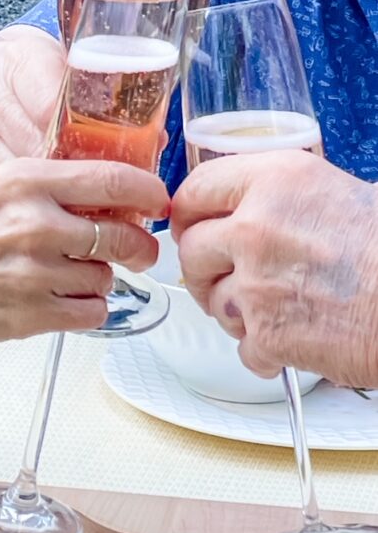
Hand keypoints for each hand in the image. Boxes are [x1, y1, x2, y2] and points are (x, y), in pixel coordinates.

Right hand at [0, 158, 168, 351]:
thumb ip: (33, 187)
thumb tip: (84, 192)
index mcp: (23, 182)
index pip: (112, 178)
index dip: (147, 191)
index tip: (156, 200)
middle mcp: (37, 225)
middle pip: (122, 233)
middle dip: (139, 244)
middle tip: (140, 250)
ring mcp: (36, 273)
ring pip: (106, 276)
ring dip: (100, 278)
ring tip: (71, 278)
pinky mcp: (31, 316)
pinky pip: (91, 312)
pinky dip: (87, 309)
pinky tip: (66, 302)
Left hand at [171, 151, 377, 385]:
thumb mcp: (342, 194)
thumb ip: (286, 201)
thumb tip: (253, 211)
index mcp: (276, 181)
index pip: (197, 189)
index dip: (189, 212)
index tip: (190, 225)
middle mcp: (256, 228)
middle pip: (192, 250)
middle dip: (207, 268)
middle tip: (230, 276)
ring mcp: (255, 284)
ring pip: (213, 302)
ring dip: (236, 311)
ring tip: (281, 307)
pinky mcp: (265, 334)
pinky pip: (243, 347)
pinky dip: (266, 351)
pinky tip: (298, 337)